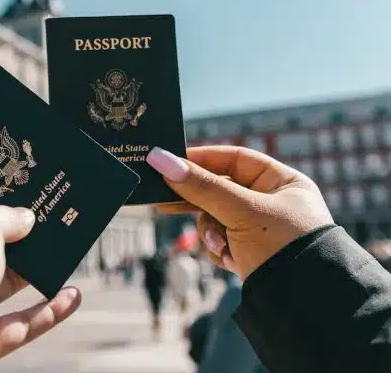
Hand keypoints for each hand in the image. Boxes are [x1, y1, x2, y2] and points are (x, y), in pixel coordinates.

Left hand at [0, 202, 81, 371]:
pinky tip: (72, 296)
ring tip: (68, 250)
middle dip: (20, 235)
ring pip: (6, 285)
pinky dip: (47, 313)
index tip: (20, 188)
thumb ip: (5, 216)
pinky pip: (20, 325)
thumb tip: (25, 218)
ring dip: (38, 271)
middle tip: (52, 216)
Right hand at [147, 145, 333, 278]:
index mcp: (283, 182)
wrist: (302, 304)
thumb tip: (161, 159)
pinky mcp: (250, 252)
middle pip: (220, 191)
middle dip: (199, 203)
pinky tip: (231, 261)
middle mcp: (273, 202)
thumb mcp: (240, 211)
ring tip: (221, 247)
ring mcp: (260, 229)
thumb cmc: (282, 246)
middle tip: (164, 202)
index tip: (171, 162)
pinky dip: (220, 250)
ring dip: (211, 234)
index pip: (235, 159)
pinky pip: (221, 241)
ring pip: (215, 219)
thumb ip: (201, 186)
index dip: (203, 159)